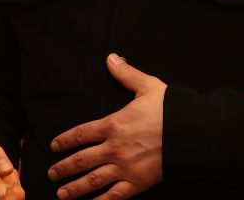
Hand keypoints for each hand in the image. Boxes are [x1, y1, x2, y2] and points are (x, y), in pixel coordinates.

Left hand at [47, 54, 165, 199]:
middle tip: (52, 173)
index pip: (80, 134)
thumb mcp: (146, 86)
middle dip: (63, 168)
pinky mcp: (138, 182)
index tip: (54, 146)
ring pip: (93, 180)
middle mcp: (114, 148)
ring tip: (62, 193)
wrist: (192, 133)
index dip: (64, 141)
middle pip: (81, 160)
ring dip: (75, 188)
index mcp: (113, 124)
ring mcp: (125, 167)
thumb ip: (125, 74)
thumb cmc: (170, 110)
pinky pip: (115, 195)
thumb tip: (111, 58)